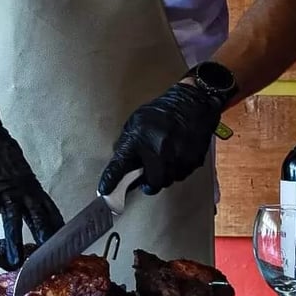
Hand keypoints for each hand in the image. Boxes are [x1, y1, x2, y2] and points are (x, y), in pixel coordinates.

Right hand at [0, 96, 63, 268]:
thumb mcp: (17, 169)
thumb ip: (24, 187)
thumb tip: (32, 204)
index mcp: (29, 185)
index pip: (48, 209)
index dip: (57, 227)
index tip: (67, 244)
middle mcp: (19, 189)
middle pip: (35, 216)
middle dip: (43, 238)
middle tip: (50, 259)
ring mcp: (1, 188)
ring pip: (11, 217)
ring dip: (13, 239)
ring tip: (15, 259)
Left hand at [98, 79, 222, 196]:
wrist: (191, 105)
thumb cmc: (161, 111)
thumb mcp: (136, 121)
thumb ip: (128, 142)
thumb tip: (123, 160)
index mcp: (139, 140)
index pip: (120, 165)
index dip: (110, 180)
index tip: (104, 191)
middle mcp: (157, 152)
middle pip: (151, 184)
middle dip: (147, 182)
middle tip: (146, 177)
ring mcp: (176, 159)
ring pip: (166, 181)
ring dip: (162, 175)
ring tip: (162, 160)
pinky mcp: (192, 162)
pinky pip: (180, 175)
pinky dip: (175, 170)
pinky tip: (175, 155)